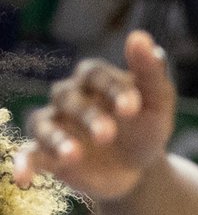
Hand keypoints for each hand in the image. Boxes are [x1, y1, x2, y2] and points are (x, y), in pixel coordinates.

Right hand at [13, 31, 176, 200]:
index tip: (132, 109)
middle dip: (88, 116)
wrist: (140, 168)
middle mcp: (70, 97)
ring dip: (57, 139)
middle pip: (69, 98)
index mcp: (96, 79)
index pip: (96, 74)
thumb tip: (140, 36)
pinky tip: (23, 178)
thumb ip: (150, 71)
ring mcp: (56, 125)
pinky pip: (28, 154)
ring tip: (74, 155)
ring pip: (44, 124)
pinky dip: (22, 164)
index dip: (112, 89)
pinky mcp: (47, 153)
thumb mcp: (158, 102)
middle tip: (108, 135)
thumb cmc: (147, 126)